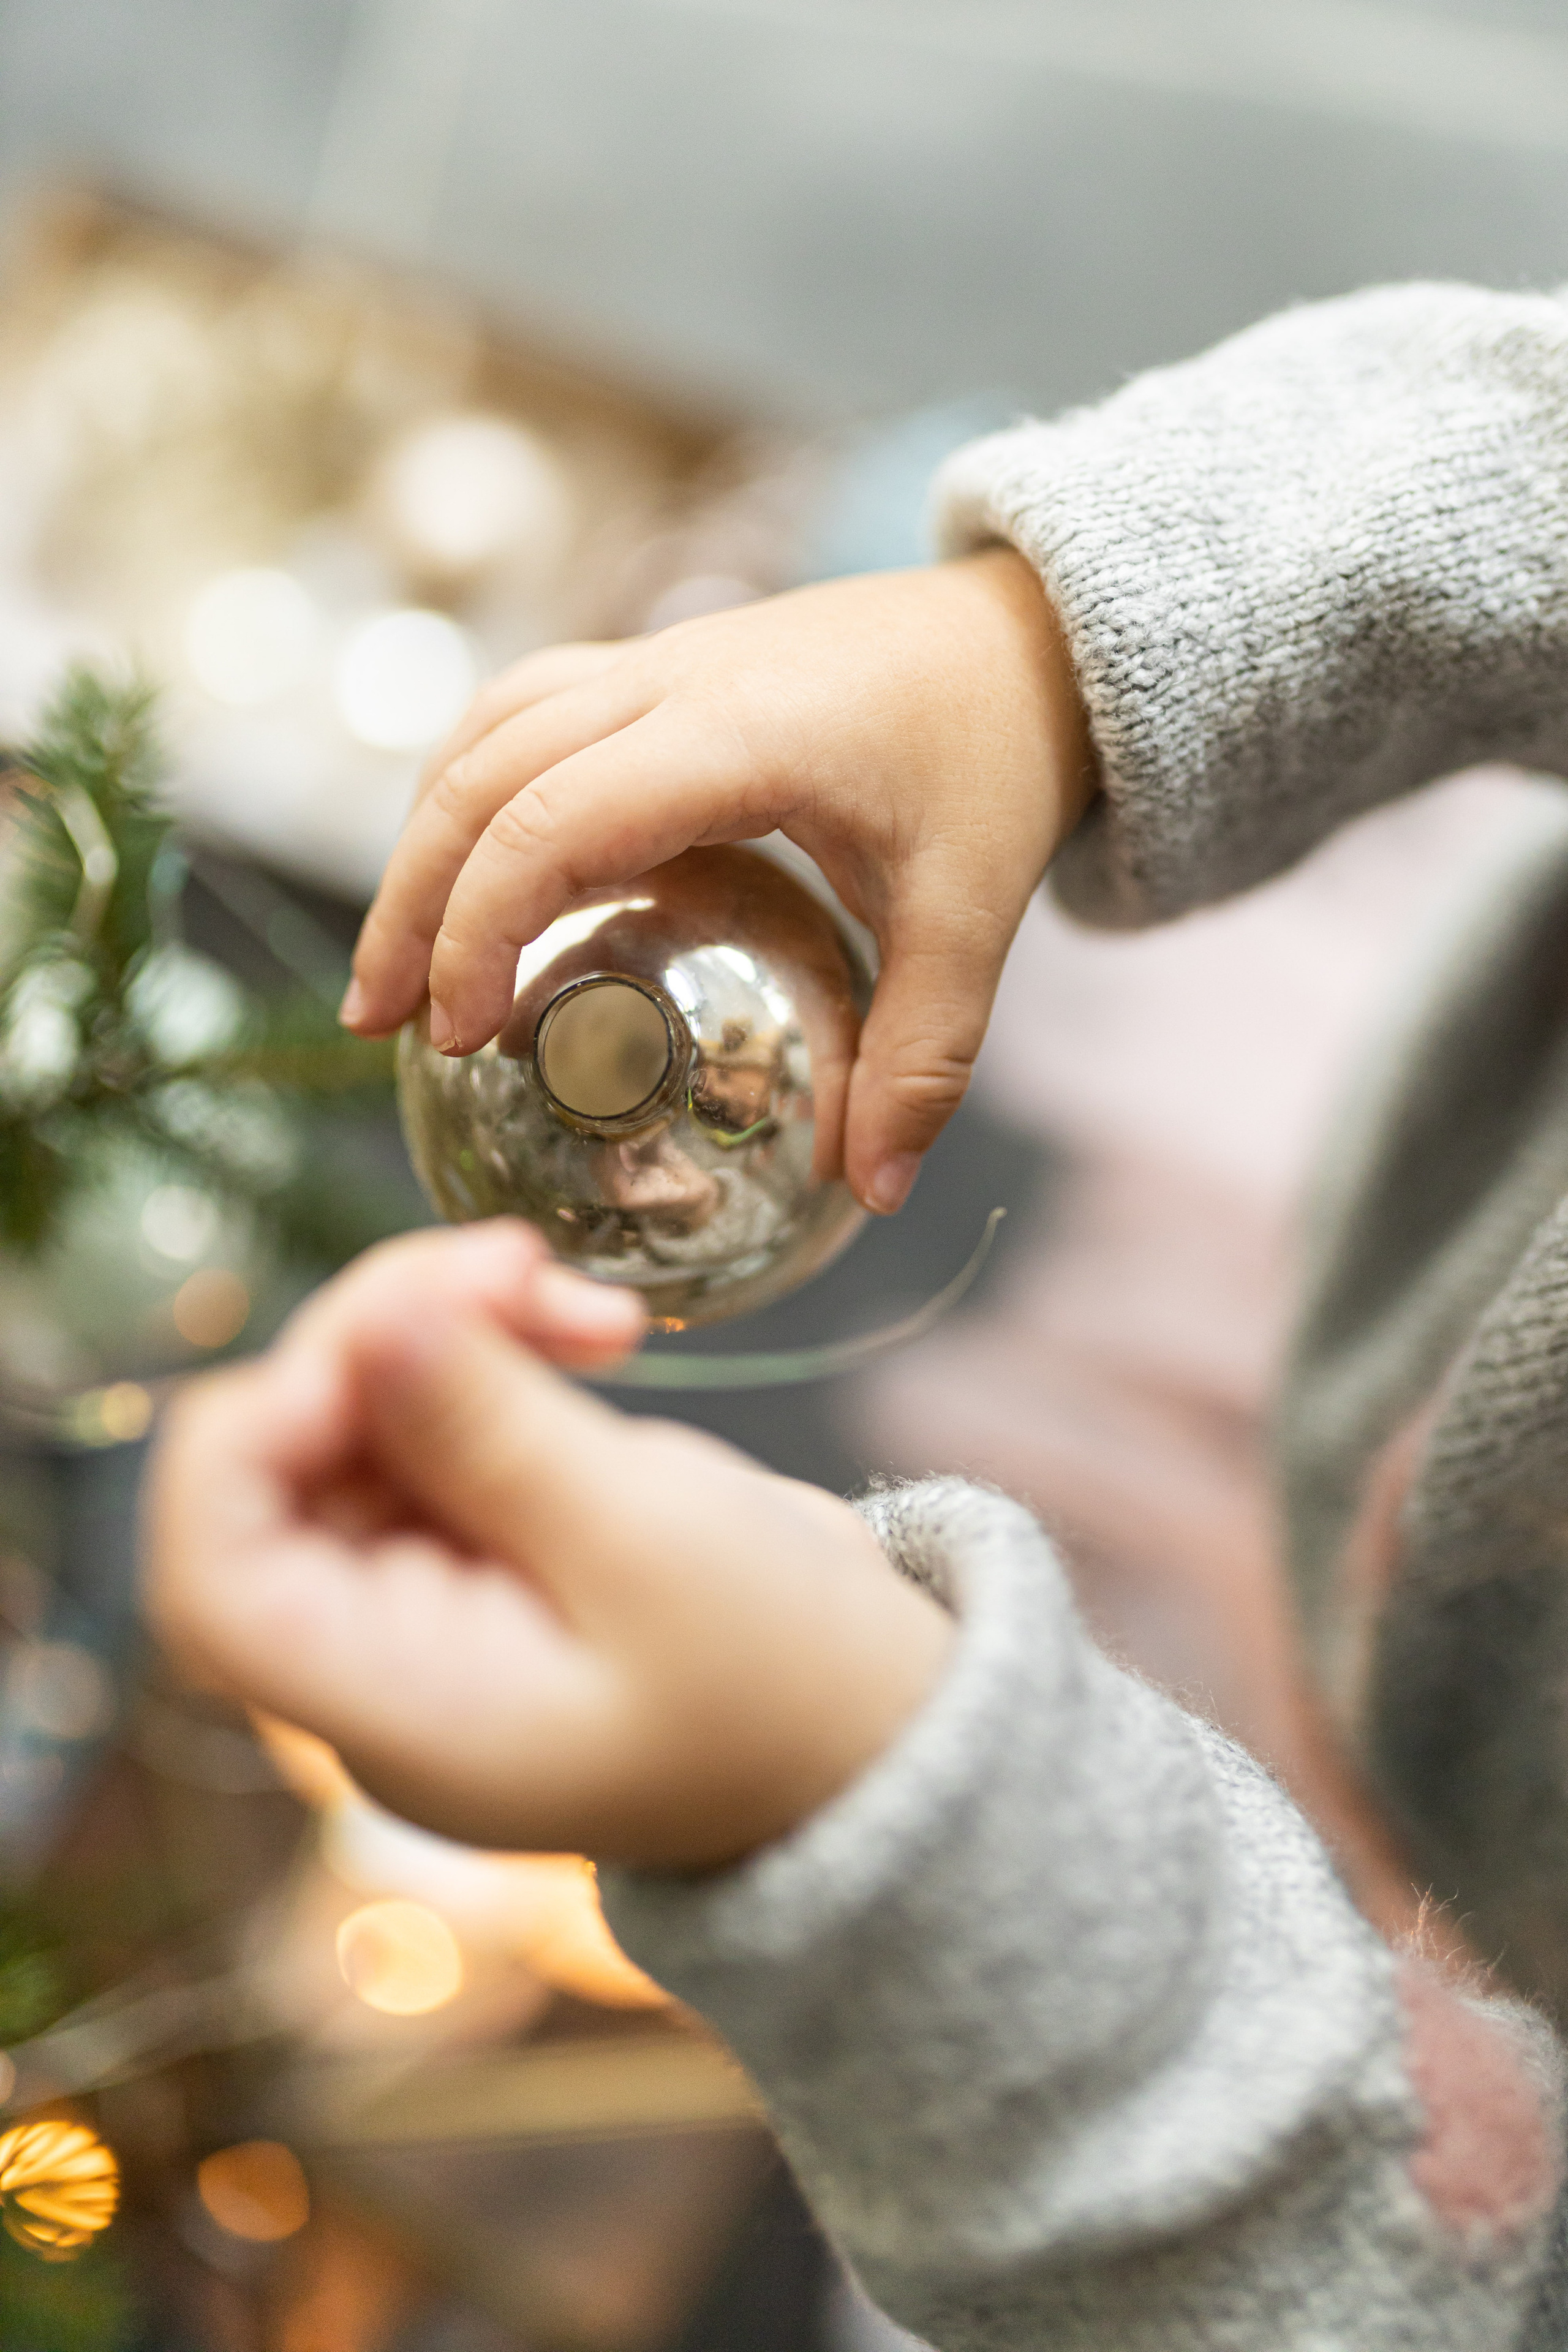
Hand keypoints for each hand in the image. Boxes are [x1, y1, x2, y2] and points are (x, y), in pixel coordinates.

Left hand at [144, 1225, 952, 1869]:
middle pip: (280, 1468)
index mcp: (402, 1711)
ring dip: (447, 1327)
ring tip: (581, 1299)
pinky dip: (489, 1354)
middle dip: (382, 1339)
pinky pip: (428, 1422)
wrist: (883, 1740)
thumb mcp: (653, 1542)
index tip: (388, 1343)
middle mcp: (385, 1662)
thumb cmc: (790, 1680)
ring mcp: (429, 1601)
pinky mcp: (483, 1542)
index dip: (258, 1431)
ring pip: (352, 1422)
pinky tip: (585, 1331)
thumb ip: (495, 1431)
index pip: (214, 1574)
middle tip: (521, 1266)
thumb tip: (367, 1322)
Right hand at [343, 552, 1095, 1214]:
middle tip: (378, 1024)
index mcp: (736, 735)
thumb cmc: (999, 758)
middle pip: (481, 774)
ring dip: (423, 840)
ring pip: (485, 731)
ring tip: (401, 963)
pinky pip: (524, 713)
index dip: (480, 928)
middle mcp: (671, 678)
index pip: (552, 822)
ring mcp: (655, 661)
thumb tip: (879, 1193)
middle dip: (411, 901)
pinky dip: (473, 794)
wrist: (1026, 632)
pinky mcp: (658, 668)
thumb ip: (922, 1056)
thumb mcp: (976, 912)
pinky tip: (469, 876)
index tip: (457, 1037)